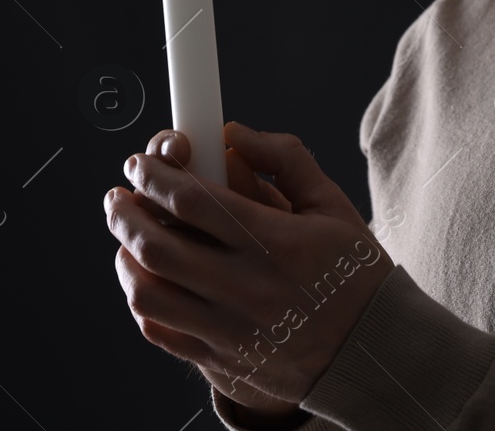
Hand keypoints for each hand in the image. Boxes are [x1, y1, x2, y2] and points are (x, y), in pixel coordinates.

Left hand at [105, 121, 393, 412]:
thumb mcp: (332, 205)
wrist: (375, 353)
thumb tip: (233, 133)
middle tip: (119, 194)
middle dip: (125, 211)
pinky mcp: (222, 360)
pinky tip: (147, 279)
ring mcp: (230, 329)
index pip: (191, 198)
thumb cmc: (354, 273)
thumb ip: (284, 159)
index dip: (155, 173)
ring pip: (149, 292)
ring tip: (126, 236)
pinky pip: (161, 332)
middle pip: (157, 243)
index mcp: (274, 241)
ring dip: (125, 256)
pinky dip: (142, 301)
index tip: (142, 161)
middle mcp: (246, 287)